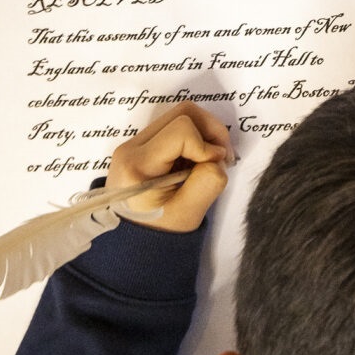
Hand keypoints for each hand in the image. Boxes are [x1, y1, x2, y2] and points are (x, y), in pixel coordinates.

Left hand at [106, 101, 232, 231]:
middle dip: (212, 131)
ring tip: (211, 161)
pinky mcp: (145, 144)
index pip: (182, 131)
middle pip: (183, 113)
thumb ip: (208, 182)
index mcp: (138, 165)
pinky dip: (196, 139)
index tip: (216, 168)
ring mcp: (136, 143)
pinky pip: (177, 128)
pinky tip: (198, 163)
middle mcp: (132, 147)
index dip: (207, 147)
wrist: (133, 241)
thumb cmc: (159, 231)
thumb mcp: (188, 214)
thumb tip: (217, 157)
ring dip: (205, 134)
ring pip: (181, 116)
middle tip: (223, 157)